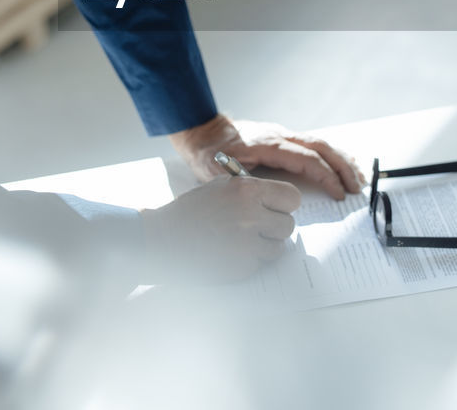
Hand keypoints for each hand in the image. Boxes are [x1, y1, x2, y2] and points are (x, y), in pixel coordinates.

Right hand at [138, 175, 300, 282]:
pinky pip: (259, 264)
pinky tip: (228, 253)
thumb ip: (252, 192)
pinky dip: (248, 261)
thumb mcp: (221, 188)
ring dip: (264, 246)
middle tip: (258, 227)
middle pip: (288, 225)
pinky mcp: (241, 267)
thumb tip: (278, 202)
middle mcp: (250, 216)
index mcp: (246, 190)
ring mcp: (247, 244)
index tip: (277, 209)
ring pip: (277, 248)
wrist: (164, 239)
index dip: (284, 204)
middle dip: (275, 227)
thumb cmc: (192, 211)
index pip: (292, 197)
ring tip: (240, 240)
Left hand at [169, 115, 364, 200]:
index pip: (307, 159)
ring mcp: (283, 134)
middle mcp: (280, 135)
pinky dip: (331, 155)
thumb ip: (246, 184)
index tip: (338, 193)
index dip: (326, 176)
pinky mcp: (283, 137)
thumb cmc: (210, 155)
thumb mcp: (221, 173)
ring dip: (342, 160)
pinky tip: (342, 164)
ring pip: (321, 143)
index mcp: (269, 144)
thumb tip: (267, 198)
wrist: (204, 133)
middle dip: (342, 168)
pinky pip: (313, 144)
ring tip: (358, 178)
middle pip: (321, 148)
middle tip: (357, 188)